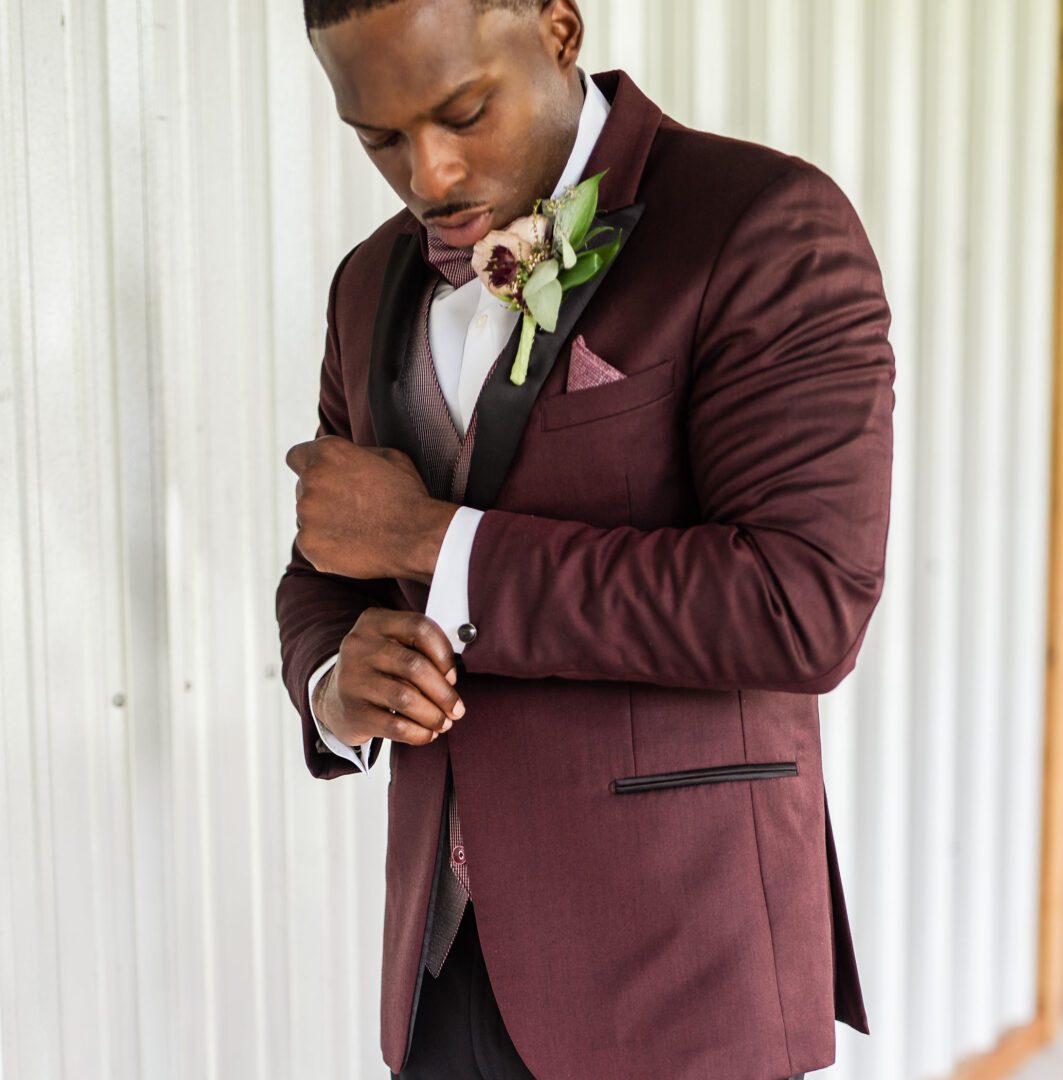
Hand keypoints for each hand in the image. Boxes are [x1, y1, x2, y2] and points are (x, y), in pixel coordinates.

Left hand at [285, 436, 458, 582]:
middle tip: (351, 507)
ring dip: (324, 521)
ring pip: (307, 517)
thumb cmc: (408, 496)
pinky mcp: (309, 544)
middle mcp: (311, 480)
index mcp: (328, 453)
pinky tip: (353, 545)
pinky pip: (311, 542)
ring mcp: (306, 514)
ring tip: (357, 528)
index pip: (296, 456)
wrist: (416, 537)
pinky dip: (327, 545)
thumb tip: (345, 459)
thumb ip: (356, 454)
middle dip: (321, 496)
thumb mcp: (389, 457)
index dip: (309, 466)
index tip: (321, 477)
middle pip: (303, 488)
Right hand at [312, 608, 464, 747]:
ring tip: (443, 723)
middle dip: (444, 692)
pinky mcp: (352, 712)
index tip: (452, 676)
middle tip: (457, 709)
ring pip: (406, 698)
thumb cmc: (377, 671)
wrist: (333, 699)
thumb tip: (451, 680)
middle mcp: (359, 646)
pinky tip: (427, 734)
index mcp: (374, 622)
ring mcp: (352, 679)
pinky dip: (419, 734)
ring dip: (433, 715)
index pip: (420, 628)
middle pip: (415, 666)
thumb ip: (420, 651)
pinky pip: (395, 726)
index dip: (444, 654)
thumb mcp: (391, 646)